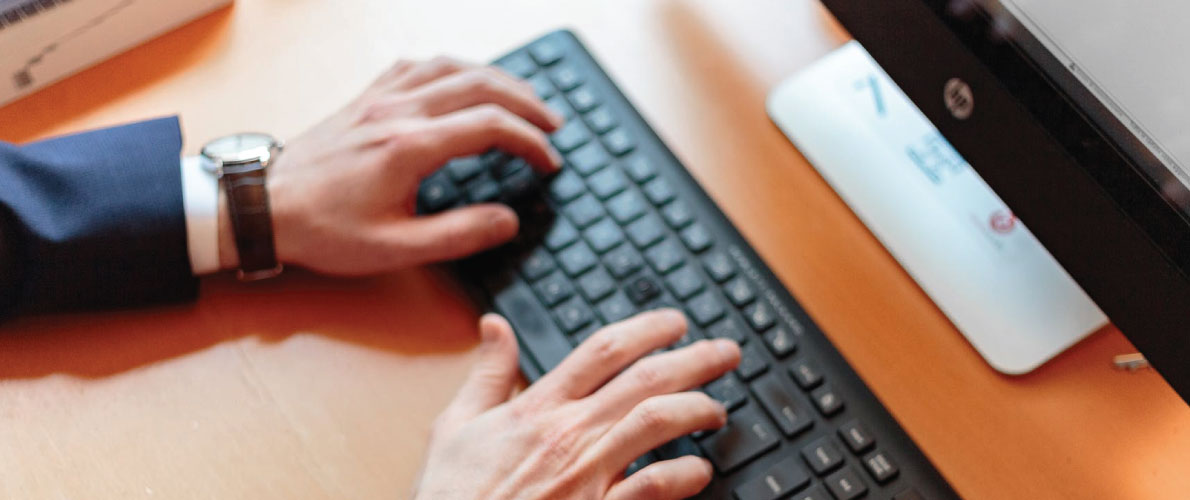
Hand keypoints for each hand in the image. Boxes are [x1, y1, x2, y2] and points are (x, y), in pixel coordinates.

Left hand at [216, 57, 564, 273]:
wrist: (263, 206)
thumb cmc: (323, 230)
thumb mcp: (395, 248)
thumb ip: (458, 234)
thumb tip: (506, 220)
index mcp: (409, 147)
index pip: (489, 126)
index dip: (530, 141)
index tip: (549, 162)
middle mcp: (398, 112)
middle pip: (480, 84)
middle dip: (526, 102)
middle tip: (552, 125)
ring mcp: (380, 99)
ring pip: (451, 66)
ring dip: (495, 77)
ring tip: (522, 98)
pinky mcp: (366, 99)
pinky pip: (417, 65)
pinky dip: (451, 67)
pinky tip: (461, 79)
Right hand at [413, 309, 740, 499]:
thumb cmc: (453, 498)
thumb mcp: (455, 426)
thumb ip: (485, 373)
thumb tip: (494, 325)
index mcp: (536, 408)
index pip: (603, 350)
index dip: (648, 328)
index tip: (676, 322)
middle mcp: (568, 434)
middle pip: (645, 378)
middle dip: (695, 358)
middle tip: (726, 352)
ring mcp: (587, 474)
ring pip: (657, 422)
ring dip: (698, 408)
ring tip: (719, 408)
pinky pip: (653, 487)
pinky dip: (684, 474)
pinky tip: (700, 469)